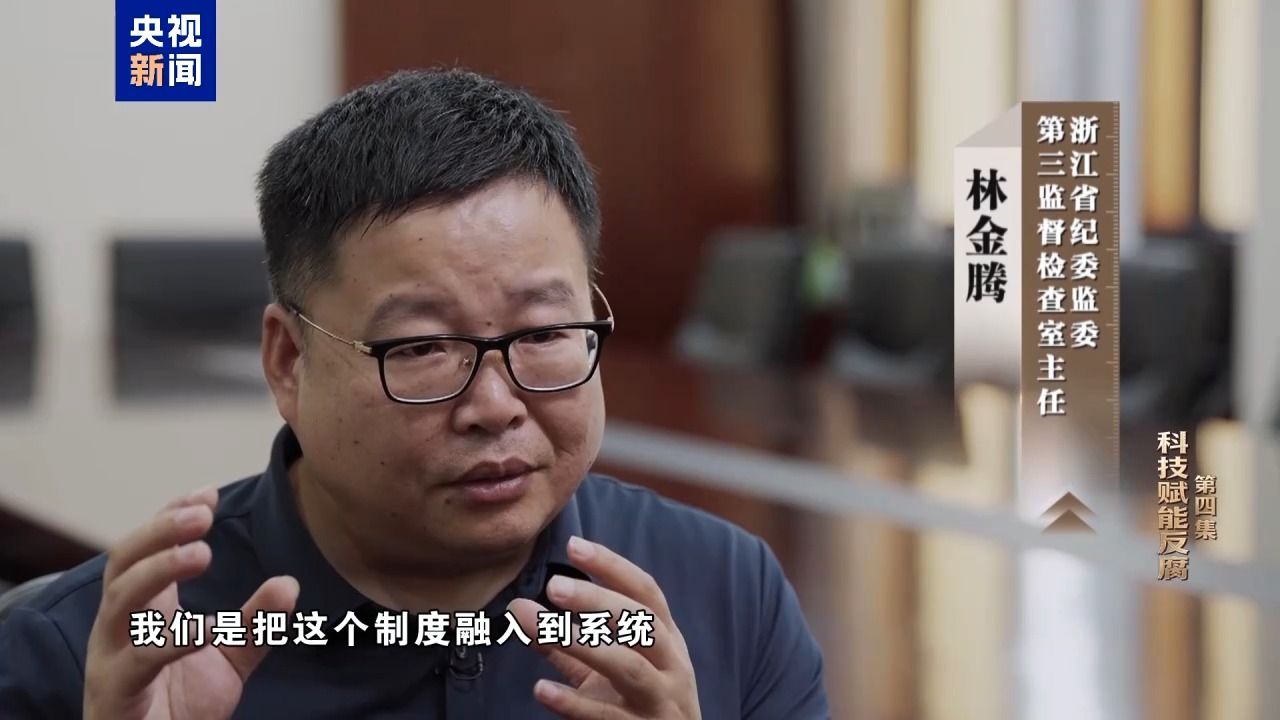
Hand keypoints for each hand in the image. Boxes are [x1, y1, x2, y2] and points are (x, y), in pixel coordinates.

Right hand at [83, 487, 298, 719]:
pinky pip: (139, 659)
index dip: (169, 517)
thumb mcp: (229, 658)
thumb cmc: (181, 706)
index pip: (144, 549)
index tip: (207, 493)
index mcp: (142, 610)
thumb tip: (289, 582)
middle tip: (202, 514)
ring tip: (202, 552)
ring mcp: (111, 657)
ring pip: (119, 600)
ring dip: (159, 569)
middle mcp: (119, 626)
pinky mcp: (115, 692)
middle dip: (160, 531)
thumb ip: (256, 623)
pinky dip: (173, 639)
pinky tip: (206, 627)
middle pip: (123, 562)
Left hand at [508, 536, 700, 719]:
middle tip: (554, 586)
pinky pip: (608, 716)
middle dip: (598, 601)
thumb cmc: (643, 703)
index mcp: (667, 639)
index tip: (574, 546)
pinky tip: (542, 689)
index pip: (645, 592)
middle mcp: (671, 665)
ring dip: (583, 643)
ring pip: (627, 666)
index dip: (612, 566)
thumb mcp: (616, 668)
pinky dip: (574, 702)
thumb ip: (573, 644)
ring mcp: (660, 701)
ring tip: (540, 628)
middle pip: (641, 622)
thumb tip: (524, 613)